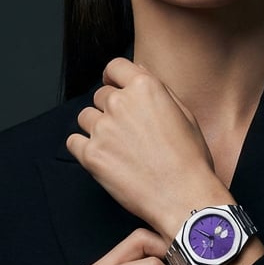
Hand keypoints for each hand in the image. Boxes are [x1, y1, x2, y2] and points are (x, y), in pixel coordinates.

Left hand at [66, 58, 228, 237]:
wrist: (184, 197)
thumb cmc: (190, 159)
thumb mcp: (184, 113)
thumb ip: (158, 89)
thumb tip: (139, 71)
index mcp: (145, 88)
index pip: (115, 67)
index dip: (113, 77)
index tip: (112, 86)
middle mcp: (120, 103)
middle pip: (100, 95)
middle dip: (110, 109)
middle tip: (126, 131)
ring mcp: (103, 129)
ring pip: (85, 117)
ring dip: (96, 127)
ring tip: (117, 147)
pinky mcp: (91, 155)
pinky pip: (73, 142)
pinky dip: (84, 148)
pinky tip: (103, 158)